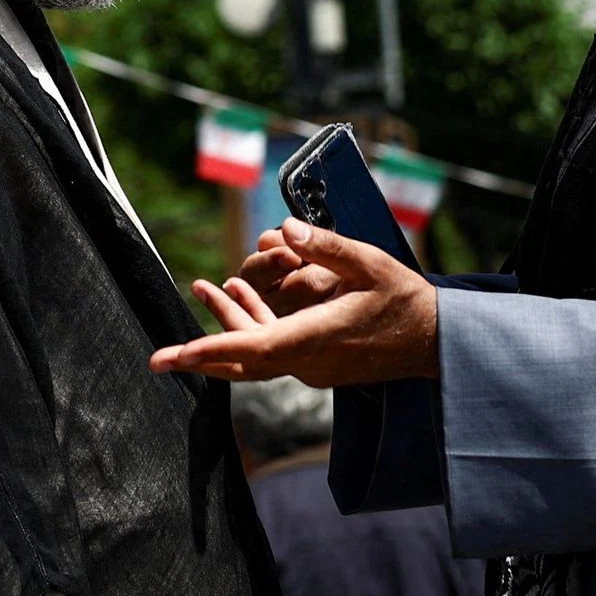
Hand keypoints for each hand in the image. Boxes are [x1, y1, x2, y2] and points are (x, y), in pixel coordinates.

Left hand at [147, 220, 438, 387]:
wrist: (436, 340)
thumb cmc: (405, 300)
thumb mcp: (371, 263)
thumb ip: (327, 246)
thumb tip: (283, 229)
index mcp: (318, 338)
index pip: (253, 349)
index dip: (211, 350)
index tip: (174, 356)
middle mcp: (310, 361)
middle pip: (243, 362)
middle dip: (201, 355)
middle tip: (160, 357)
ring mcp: (313, 367)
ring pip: (255, 354)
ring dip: (227, 324)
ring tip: (204, 286)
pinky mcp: (318, 364)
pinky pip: (272, 350)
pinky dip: (250, 327)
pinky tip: (238, 292)